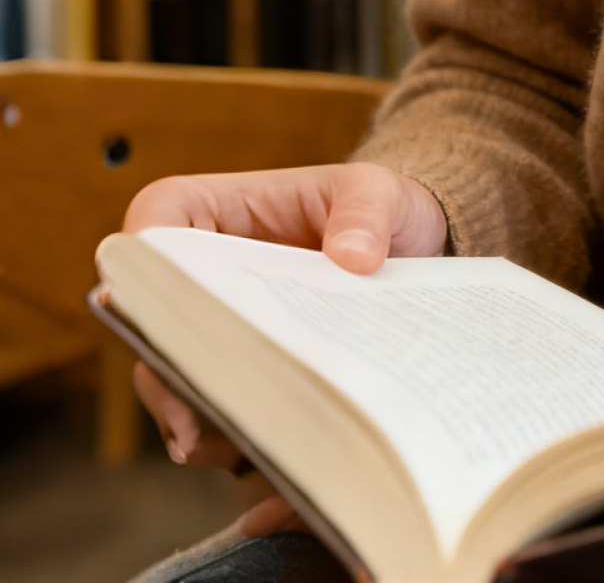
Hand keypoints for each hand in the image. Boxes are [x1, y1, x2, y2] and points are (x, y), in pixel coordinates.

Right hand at [118, 162, 447, 469]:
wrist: (415, 251)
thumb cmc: (384, 208)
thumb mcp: (382, 193)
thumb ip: (366, 212)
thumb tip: (352, 259)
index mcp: (221, 210)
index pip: (154, 220)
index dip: (137, 263)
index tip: (143, 309)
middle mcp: (204, 272)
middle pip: (151, 323)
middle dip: (167, 376)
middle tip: (194, 426)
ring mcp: (217, 326)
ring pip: (176, 379)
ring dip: (197, 419)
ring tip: (238, 453)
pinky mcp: (241, 371)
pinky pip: (215, 412)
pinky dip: (231, 438)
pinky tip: (265, 461)